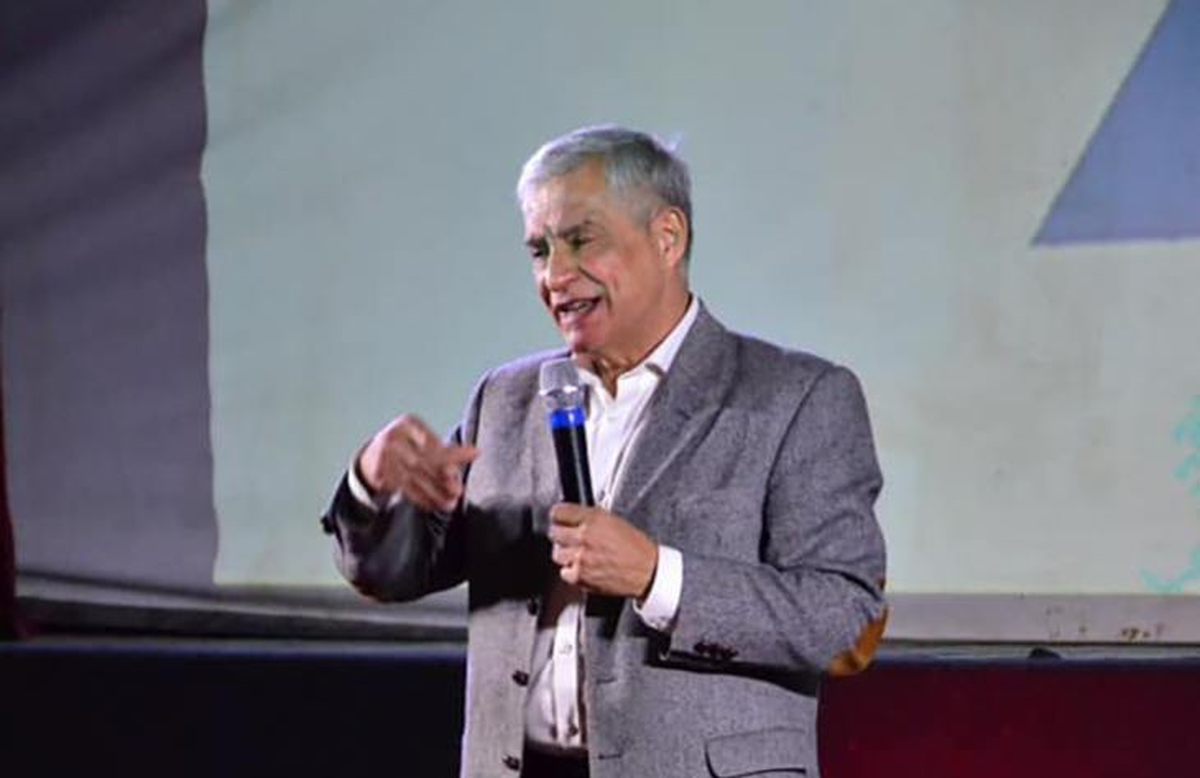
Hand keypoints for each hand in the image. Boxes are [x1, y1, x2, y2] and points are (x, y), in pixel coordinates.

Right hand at [357, 414, 478, 512]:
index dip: (449, 453)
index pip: (432, 441)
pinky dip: (422, 499)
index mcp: (409, 423)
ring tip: (451, 503)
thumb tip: (476, 453)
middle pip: (424, 460)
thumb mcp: (424, 440)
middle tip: (458, 490)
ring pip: (415, 478)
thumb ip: (449, 450)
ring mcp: (385, 457)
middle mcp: (394, 437)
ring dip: (435, 493)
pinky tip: (435, 505)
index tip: (464, 462)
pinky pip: (405, 489)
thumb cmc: (408, 445)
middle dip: (442, 476)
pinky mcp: (380, 475)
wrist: (372, 455)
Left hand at [549, 504, 658, 597]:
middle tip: (568, 537)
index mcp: (594, 519)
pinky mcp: (580, 577)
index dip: (558, 515)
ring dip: (565, 553)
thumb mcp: (615, 521)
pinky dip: (571, 571)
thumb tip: (574, 516)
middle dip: (560, 534)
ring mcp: (581, 558)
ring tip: (577, 554)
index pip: (559, 511)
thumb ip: (590, 518)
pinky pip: (564, 572)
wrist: (647, 572)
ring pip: (556, 553)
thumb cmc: (637, 548)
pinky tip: (582, 567)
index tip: (558, 518)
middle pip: (554, 532)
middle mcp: (585, 537)